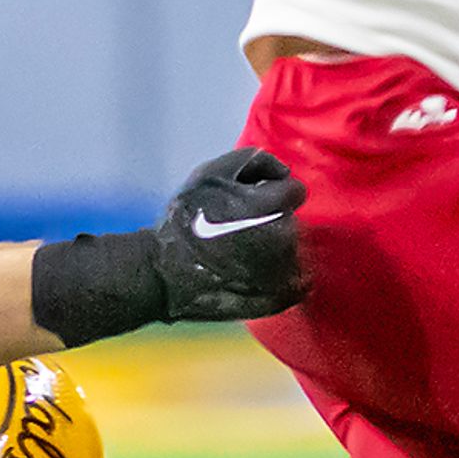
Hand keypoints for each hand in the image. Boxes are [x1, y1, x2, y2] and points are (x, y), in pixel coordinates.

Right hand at [147, 147, 306, 320]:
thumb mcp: (211, 171)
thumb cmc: (185, 219)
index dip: (272, 192)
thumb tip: (285, 172)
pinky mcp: (279, 297)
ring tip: (239, 252)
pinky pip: (295, 282)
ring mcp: (282, 271)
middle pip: (291, 221)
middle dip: (272, 220)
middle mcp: (283, 237)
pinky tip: (253, 273)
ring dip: (274, 248)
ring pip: (293, 250)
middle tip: (239, 228)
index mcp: (270, 205)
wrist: (162, 272)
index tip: (251, 202)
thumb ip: (255, 160)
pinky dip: (282, 277)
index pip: (295, 191)